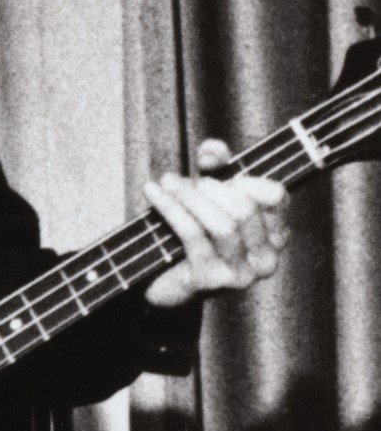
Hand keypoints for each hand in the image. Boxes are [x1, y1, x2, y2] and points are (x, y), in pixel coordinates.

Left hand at [142, 136, 288, 306]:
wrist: (157, 276)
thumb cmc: (190, 230)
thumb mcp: (207, 192)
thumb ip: (216, 164)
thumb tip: (214, 150)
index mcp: (275, 235)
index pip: (276, 197)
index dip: (245, 178)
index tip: (212, 171)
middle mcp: (266, 258)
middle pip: (246, 209)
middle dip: (210, 188)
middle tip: (179, 180)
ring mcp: (241, 274)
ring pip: (223, 224)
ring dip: (189, 197)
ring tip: (167, 182)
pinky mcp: (211, 280)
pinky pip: (193, 235)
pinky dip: (171, 207)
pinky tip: (153, 192)